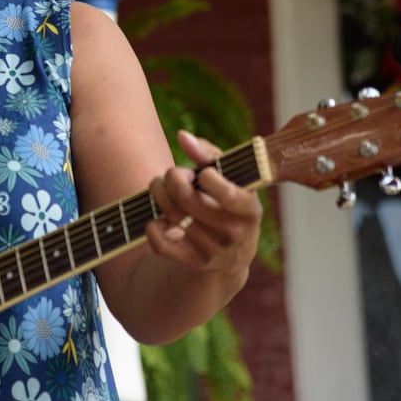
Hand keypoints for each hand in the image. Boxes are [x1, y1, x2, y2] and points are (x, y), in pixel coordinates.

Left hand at [145, 130, 260, 277]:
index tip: (202, 173)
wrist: (231, 256)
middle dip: (172, 177)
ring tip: (161, 185)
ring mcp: (213, 251)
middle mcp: (234, 233)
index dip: (208, 178)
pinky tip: (158, 216)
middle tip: (173, 174)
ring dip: (158, 193)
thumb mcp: (230, 179)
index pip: (228, 195)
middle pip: (187, 199)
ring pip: (171, 215)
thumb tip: (182, 136)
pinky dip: (152, 225)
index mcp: (249, 210)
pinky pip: (160, 242)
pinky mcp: (193, 263)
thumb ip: (208, 154)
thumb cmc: (228, 204)